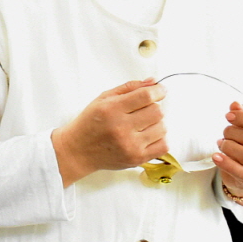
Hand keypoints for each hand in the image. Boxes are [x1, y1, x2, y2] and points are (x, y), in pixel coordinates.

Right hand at [51, 79, 167, 186]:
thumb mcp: (103, 98)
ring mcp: (130, 146)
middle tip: (144, 109)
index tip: (160, 90)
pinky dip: (160, 138)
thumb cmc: (90, 122)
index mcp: (111, 109)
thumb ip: (129, 88)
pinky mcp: (137, 159)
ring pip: (162, 128)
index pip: (146, 96)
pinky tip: (148, 136)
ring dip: (156, 123)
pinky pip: (164, 145)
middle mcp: (121, 128)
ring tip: (143, 124)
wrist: (79, 151)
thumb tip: (153, 82)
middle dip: (154, 107)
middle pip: (157, 112)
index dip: (158, 90)